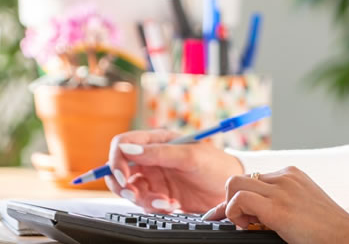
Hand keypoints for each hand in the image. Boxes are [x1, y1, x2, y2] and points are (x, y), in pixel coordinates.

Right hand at [104, 129, 244, 213]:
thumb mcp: (189, 156)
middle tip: (136, 194)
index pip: (122, 144)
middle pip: (119, 169)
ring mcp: (154, 178)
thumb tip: (127, 149)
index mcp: (156, 141)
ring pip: (130, 189)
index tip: (124, 177)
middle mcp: (151, 158)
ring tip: (165, 202)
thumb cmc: (215, 165)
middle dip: (123, 184)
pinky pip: (144, 203)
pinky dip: (154, 207)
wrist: (231, 190)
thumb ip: (158, 153)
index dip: (116, 160)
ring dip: (142, 199)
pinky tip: (171, 205)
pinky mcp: (159, 195)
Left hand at [202, 167, 348, 243]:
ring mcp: (281, 191)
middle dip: (232, 200)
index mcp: (291, 175)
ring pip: (234, 185)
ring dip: (231, 206)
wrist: (347, 238)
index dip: (240, 197)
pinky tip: (246, 226)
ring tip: (245, 224)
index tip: (232, 213)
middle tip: (242, 221)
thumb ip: (281, 200)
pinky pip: (239, 200)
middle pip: (240, 179)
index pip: (253, 178)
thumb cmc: (327, 229)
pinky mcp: (278, 209)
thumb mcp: (302, 205)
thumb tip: (253, 212)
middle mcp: (285, 177)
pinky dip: (233, 213)